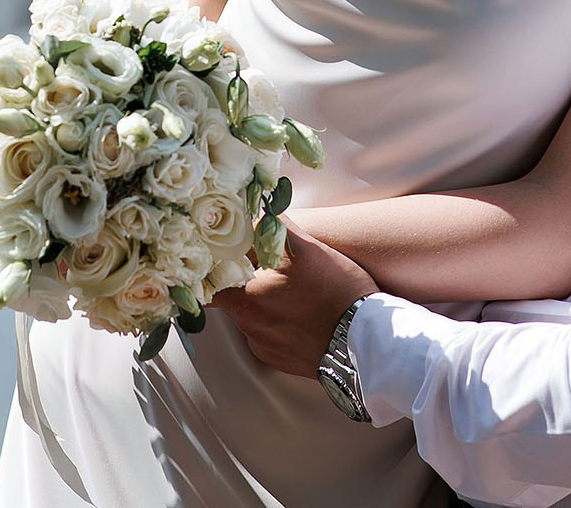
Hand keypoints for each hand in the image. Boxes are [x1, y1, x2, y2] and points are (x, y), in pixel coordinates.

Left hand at [211, 222, 376, 378]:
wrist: (366, 345)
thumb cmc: (336, 294)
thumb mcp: (306, 249)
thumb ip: (273, 227)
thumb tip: (254, 212)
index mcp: (244, 297)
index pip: (204, 281)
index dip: (209, 264)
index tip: (219, 254)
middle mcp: (248, 326)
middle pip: (229, 296)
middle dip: (242, 279)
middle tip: (264, 266)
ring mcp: (264, 346)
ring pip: (250, 315)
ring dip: (263, 300)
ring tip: (292, 289)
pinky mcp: (280, 359)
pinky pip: (268, 335)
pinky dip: (278, 322)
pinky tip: (301, 312)